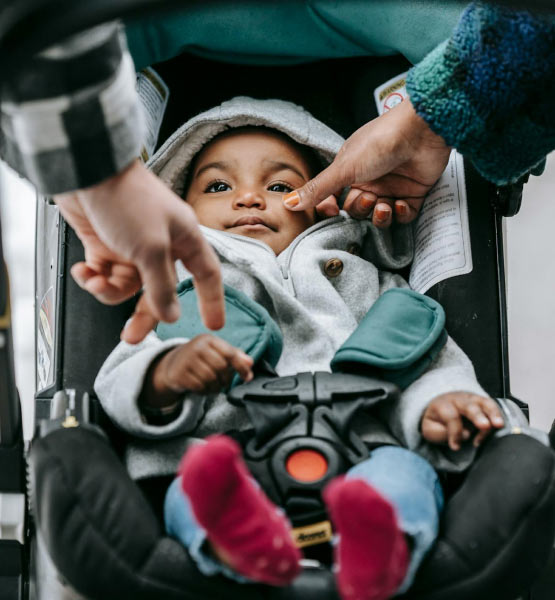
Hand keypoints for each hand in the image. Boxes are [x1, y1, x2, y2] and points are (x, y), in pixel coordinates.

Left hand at [54, 160, 224, 341]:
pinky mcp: (106, 243)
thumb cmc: (128, 199)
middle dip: (143, 313)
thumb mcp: (151, 248)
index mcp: (184, 239)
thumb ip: (162, 286)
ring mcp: (132, 245)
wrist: (86, 169)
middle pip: (160, 290)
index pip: (207, 275)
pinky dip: (93, 277)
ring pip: (128, 285)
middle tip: (132, 335)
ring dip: (109, 290)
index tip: (213, 324)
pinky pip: (104, 274)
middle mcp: (162, 244)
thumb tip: (170, 315)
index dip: (212, 300)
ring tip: (95, 282)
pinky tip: (85, 271)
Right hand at [151, 334, 253, 400]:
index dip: (241, 367)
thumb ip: (236, 356)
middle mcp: (196, 347)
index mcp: (208, 339)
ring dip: (216, 387)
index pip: (230, 353)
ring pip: (210, 378)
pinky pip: (199, 387)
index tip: (247, 377)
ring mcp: (186, 360)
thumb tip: (250, 363)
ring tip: (214, 386)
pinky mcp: (178, 374)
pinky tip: (204, 388)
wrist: (173, 364)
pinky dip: (205, 391)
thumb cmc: (201, 358)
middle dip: (226, 379)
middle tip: (224, 382)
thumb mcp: (217, 352)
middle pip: (221, 367)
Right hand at [283, 98, 450, 227]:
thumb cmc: (381, 141)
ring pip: (379, 216)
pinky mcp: (413, 192)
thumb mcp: (343, 168)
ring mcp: (392, 186)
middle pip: (357, 210)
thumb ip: (317, 189)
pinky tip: (400, 204)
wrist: (421, 131)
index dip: (332, 209)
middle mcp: (369, 179)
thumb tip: (288, 202)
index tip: (333, 213)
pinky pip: (403, 215)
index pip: (334, 198)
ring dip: (380, 216)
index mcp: (350, 170)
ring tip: (384, 205)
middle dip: (361, 210)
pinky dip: (401, 214)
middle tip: (368, 199)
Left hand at [421, 392, 504, 450]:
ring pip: (484, 403)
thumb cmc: (436, 420)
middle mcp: (458, 399)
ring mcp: (472, 399)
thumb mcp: (429, 429)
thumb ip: (441, 433)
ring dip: (492, 413)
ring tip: (498, 424)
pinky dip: (497, 415)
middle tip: (485, 426)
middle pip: (468, 406)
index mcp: (442, 405)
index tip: (455, 447)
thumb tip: (464, 435)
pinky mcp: (483, 402)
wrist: (440, 404)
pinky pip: (492, 406)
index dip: (454, 432)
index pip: (450, 416)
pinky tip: (498, 427)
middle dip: (477, 416)